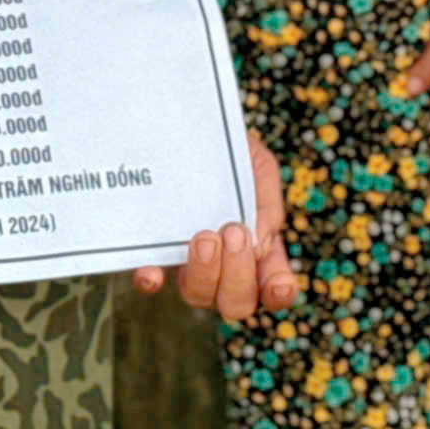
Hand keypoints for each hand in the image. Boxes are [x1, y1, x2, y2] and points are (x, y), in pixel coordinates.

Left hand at [132, 134, 298, 319]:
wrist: (190, 126)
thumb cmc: (230, 151)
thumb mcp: (258, 166)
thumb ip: (265, 203)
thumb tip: (258, 243)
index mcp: (257, 246)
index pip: (273, 286)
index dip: (278, 293)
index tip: (278, 283)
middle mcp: (224, 265)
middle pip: (236, 302)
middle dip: (238, 275)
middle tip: (233, 233)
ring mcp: (189, 262)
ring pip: (199, 296)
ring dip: (205, 274)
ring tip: (204, 236)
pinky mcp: (154, 252)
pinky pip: (151, 279)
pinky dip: (152, 280)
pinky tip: (152, 272)